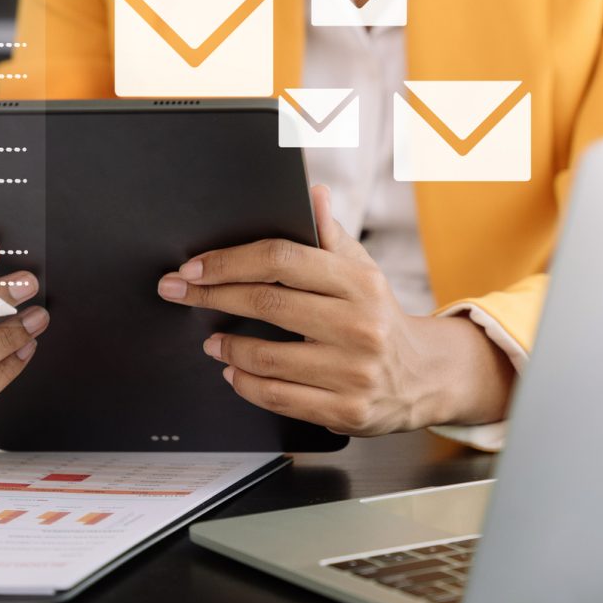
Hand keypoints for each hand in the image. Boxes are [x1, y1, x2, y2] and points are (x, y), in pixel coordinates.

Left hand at [157, 186, 514, 435]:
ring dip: (227, 346)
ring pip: (267, 356)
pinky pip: (279, 396)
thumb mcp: (363, 271)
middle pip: (268, 303)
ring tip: (211, 340)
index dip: (231, 261)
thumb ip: (331, 235)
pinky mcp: (347, 410)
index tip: (194, 267)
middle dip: (211, 296)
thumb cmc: (379, 316)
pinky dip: (246, 383)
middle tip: (177, 293)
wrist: (424, 375)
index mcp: (360, 283)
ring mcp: (354, 371)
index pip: (283, 260)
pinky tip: (234, 372)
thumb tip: (314, 192)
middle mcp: (359, 325)